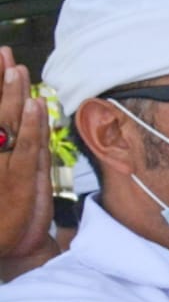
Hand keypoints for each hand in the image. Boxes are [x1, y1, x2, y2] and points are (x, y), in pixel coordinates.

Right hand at [0, 48, 60, 265]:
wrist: (3, 249)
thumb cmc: (2, 213)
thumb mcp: (19, 176)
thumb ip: (18, 144)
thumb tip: (25, 114)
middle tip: (2, 52)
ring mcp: (0, 168)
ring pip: (5, 124)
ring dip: (11, 95)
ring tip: (17, 70)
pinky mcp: (18, 183)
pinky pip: (25, 149)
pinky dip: (29, 127)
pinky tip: (32, 105)